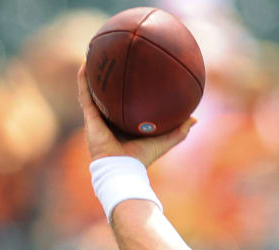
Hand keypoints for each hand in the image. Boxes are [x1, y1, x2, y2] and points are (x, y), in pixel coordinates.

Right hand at [76, 63, 195, 165]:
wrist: (123, 167)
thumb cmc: (143, 157)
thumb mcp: (165, 140)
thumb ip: (180, 130)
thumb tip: (195, 118)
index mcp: (124, 124)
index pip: (124, 104)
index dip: (126, 90)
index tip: (132, 73)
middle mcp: (109, 119)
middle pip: (107, 95)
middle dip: (107, 78)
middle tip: (111, 58)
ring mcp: (97, 118)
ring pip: (92, 91)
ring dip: (91, 73)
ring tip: (93, 53)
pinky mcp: (89, 117)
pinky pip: (84, 94)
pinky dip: (83, 79)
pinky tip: (85, 62)